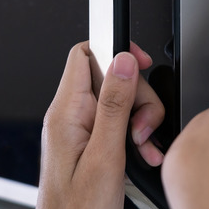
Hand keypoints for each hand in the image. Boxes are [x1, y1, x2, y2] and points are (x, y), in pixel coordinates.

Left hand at [37, 41, 164, 208]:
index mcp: (66, 113)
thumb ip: (114, 106)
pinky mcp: (90, 144)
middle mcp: (69, 118)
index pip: (85, 54)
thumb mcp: (105, 156)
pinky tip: (142, 155)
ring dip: (140, 122)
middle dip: (138, 98)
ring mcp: (80, 131)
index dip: (115, 51)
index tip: (140, 64)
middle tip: (142, 127)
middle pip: (111, 78)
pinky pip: (118, 125)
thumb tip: (122, 61)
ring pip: (120, 102)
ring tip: (142, 147)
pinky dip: (136, 137)